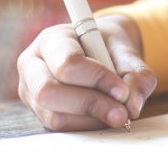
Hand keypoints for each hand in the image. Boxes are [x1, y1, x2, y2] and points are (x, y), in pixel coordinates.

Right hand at [17, 13, 156, 130]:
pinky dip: (86, 127)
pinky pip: (59, 128)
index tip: (122, 90)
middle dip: (90, 104)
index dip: (96, 79)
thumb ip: (136, 73)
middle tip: (122, 112)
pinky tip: (104, 118)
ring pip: (53, 115)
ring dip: (91, 119)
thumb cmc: (108, 48)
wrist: (100, 52)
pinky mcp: (39, 112)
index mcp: (52, 40)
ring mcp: (30, 91)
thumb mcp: (126, 51)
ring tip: (117, 115)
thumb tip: (132, 106)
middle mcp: (32, 65)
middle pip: (49, 92)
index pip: (67, 63)